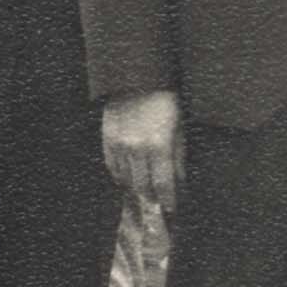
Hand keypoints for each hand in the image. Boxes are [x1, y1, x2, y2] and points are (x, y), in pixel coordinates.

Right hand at [101, 89, 182, 213]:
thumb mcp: (179, 129)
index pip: (163, 184)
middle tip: (157, 207)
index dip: (168, 199)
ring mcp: (119, 144)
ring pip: (126, 179)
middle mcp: (137, 148)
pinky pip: (112, 166)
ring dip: (136, 190)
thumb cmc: (165, 102)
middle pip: (143, 186)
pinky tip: (128, 179)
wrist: (138, 79)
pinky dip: (120, 176)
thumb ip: (178, 158)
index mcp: (159, 145)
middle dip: (152, 199)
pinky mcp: (107, 139)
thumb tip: (179, 183)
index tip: (172, 208)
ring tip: (144, 195)